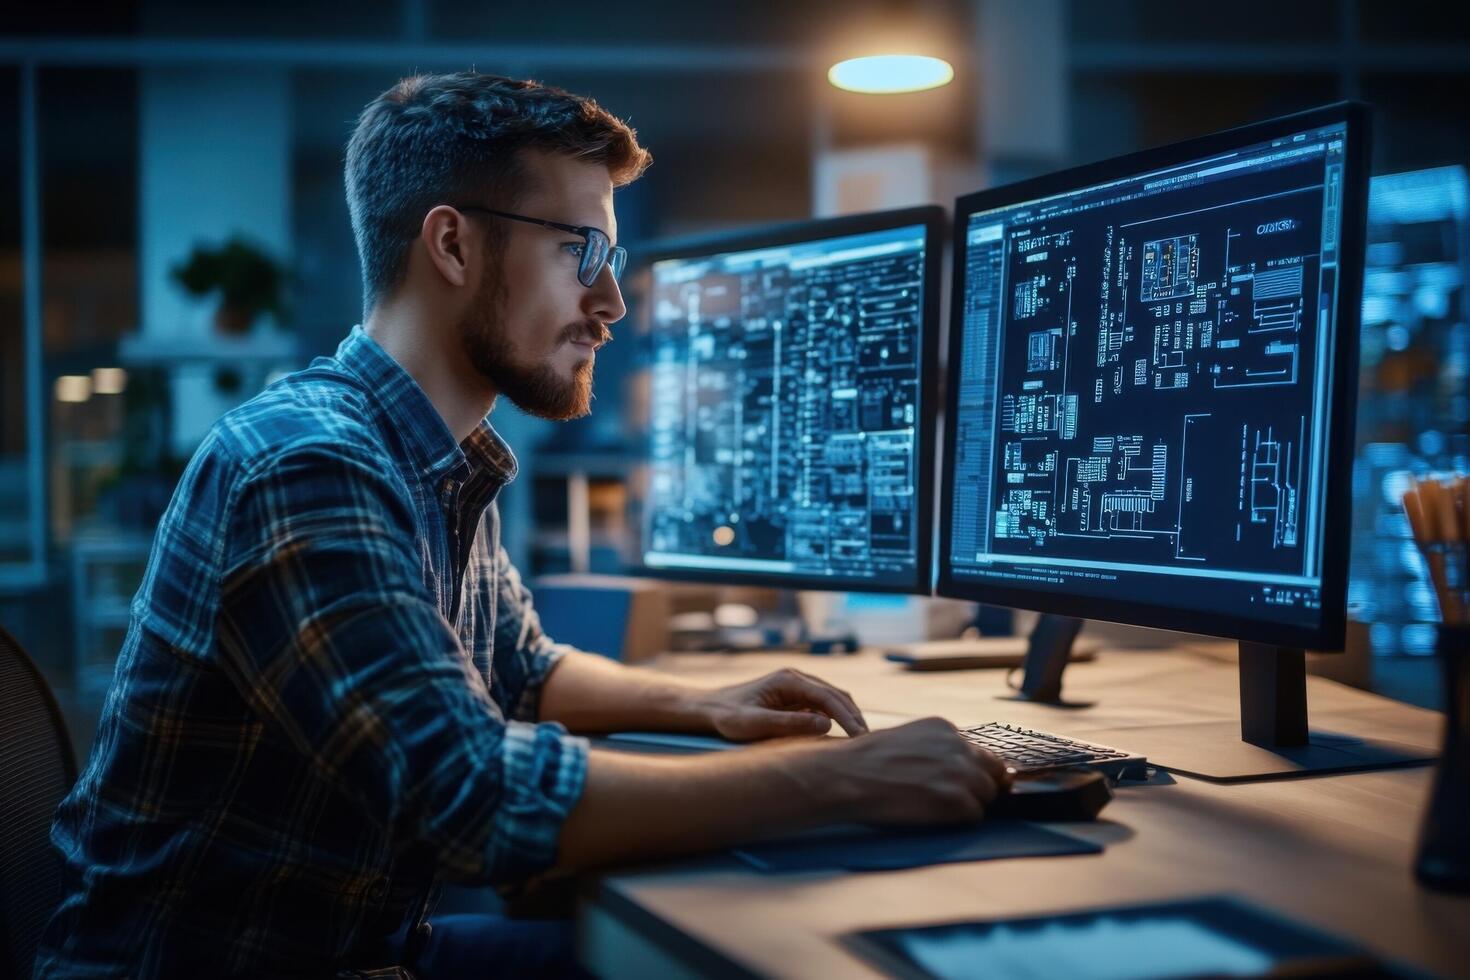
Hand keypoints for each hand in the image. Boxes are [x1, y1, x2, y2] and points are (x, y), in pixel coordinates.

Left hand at [700, 667, 868, 740]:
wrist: (709, 708)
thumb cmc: (728, 716)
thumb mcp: (755, 723)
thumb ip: (790, 723)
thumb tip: (826, 724)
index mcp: (788, 680)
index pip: (828, 697)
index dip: (848, 717)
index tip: (860, 737)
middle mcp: (796, 678)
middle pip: (836, 695)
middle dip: (853, 717)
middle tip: (867, 742)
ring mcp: (796, 687)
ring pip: (831, 700)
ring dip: (847, 717)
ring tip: (859, 741)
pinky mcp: (794, 697)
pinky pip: (821, 706)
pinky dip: (835, 719)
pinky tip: (841, 737)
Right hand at [824, 717, 1012, 823]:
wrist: (845, 776)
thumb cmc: (865, 762)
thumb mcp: (906, 740)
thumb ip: (936, 749)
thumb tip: (958, 768)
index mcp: (944, 728)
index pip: (980, 753)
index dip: (973, 772)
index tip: (960, 783)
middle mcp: (958, 745)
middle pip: (992, 772)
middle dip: (979, 787)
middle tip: (951, 800)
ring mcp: (959, 772)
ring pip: (987, 795)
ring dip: (969, 805)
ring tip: (935, 808)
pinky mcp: (956, 799)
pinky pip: (976, 815)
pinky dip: (959, 820)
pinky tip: (932, 815)